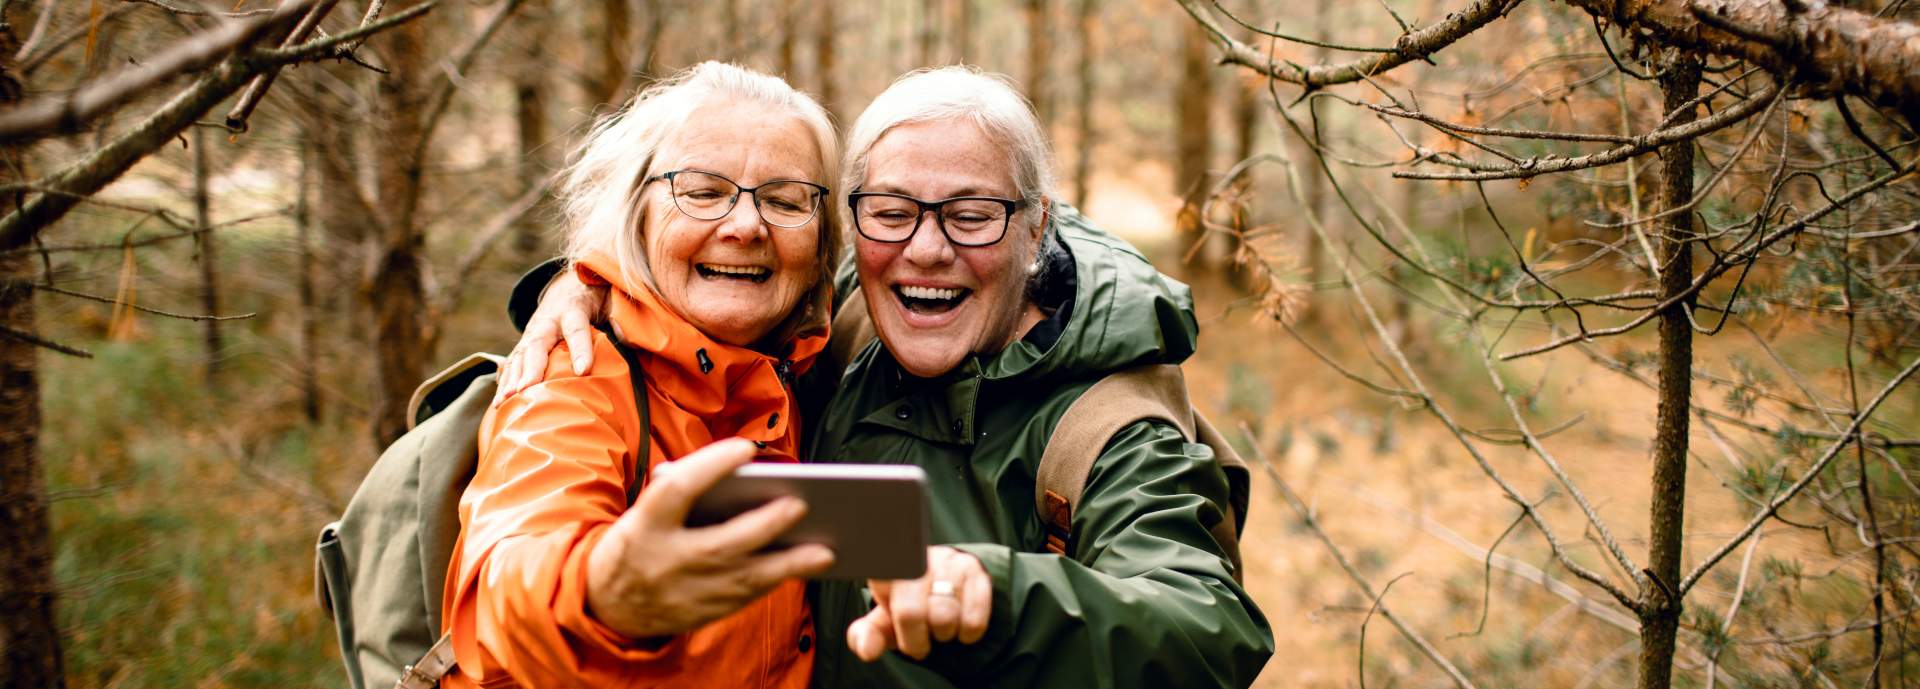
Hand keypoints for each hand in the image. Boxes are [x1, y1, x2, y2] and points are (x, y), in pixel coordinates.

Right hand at [496, 269, 607, 401]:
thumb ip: (620, 318)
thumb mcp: (611, 300)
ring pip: (519, 356)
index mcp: (573, 308)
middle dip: (531, 368)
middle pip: (537, 345)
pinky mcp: (524, 345)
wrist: (569, 286)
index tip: (583, 371)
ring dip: (511, 379)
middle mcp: (547, 321)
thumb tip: (629, 339)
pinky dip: (504, 383)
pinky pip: (511, 364)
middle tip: (526, 390)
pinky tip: (500, 404)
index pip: (577, 329)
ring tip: (506, 403)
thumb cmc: (595, 298)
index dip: (580, 349)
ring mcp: (532, 333)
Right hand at [585, 438, 835, 639]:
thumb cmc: (640, 540)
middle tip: (800, 505)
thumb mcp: (645, 513)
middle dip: (763, 525)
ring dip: (787, 565)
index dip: (710, 466)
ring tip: (824, 550)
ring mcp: (683, 593)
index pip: (677, 490)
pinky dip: (775, 581)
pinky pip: (744, 598)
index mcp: (644, 523)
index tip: (746, 448)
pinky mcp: (700, 614)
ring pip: (741, 579)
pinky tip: (802, 566)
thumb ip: (684, 495)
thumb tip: (741, 477)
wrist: (606, 602)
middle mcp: (663, 560)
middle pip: (719, 544)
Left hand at [847, 546, 990, 661]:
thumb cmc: (909, 607)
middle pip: (911, 613)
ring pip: (945, 616)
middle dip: (916, 639)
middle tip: (921, 640)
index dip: (897, 628)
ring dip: (944, 634)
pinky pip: (973, 619)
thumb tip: (866, 650)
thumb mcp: (885, 622)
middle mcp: (917, 559)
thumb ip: (869, 636)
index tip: (904, 635)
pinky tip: (960, 623)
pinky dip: (967, 633)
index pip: (882, 591)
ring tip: (941, 627)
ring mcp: (947, 561)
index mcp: (887, 569)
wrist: (946, 584)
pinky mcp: (974, 570)